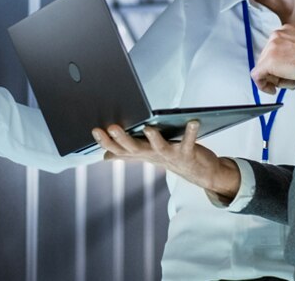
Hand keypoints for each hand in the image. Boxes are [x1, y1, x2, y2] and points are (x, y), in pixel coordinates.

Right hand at [92, 121, 241, 201]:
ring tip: (148, 128)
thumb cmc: (171, 158)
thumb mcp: (147, 155)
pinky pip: (189, 142)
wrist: (199, 173)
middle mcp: (153, 155)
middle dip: (122, 139)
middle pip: (135, 149)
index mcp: (142, 153)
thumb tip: (105, 157)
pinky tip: (193, 121)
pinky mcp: (188, 153)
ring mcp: (170, 155)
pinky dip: (191, 132)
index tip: (95, 130)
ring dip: (154, 139)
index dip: (106, 142)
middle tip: (112, 127)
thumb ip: (127, 153)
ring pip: (160, 148)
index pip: (119, 149)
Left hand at [251, 24, 294, 93]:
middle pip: (266, 59)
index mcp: (285, 30)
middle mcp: (275, 36)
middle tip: (289, 80)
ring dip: (275, 80)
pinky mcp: (269, 61)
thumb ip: (291, 51)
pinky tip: (273, 90)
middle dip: (276, 73)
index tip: (283, 73)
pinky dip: (263, 86)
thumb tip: (285, 63)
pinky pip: (257, 76)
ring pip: (262, 68)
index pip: (273, 50)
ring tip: (291, 82)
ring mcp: (271, 47)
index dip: (278, 66)